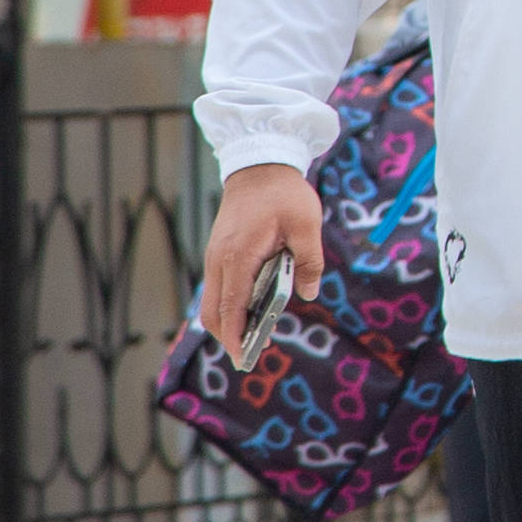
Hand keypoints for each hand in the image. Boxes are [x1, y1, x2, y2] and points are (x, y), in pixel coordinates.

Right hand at [198, 164, 326, 363]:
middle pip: (212, 312)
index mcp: (238, 255)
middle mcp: (219, 260)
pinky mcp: (220, 253)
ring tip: (258, 335)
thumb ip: (309, 261)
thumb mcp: (306, 224)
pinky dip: (231, 305)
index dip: (236, 336)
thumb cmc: (283, 192)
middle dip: (230, 336)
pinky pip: (220, 288)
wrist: (259, 163)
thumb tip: (308, 293)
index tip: (243, 358)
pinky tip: (254, 310)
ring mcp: (216, 257)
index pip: (231, 306)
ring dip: (230, 322)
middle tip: (254, 353)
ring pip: (213, 302)